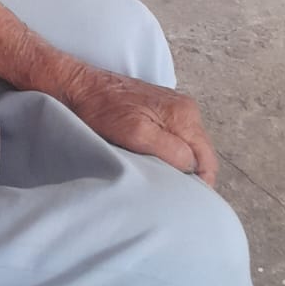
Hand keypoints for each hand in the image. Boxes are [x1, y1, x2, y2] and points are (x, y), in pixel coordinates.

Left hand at [64, 66, 217, 187]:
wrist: (78, 87)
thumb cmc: (100, 109)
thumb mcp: (136, 134)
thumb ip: (170, 150)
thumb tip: (192, 168)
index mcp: (184, 115)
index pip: (206, 161)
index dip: (197, 184)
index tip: (179, 198)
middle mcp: (185, 110)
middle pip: (200, 155)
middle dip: (189, 175)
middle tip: (168, 191)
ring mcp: (174, 109)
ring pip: (188, 149)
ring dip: (177, 165)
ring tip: (159, 176)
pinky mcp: (161, 112)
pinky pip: (175, 140)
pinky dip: (167, 154)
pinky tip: (152, 161)